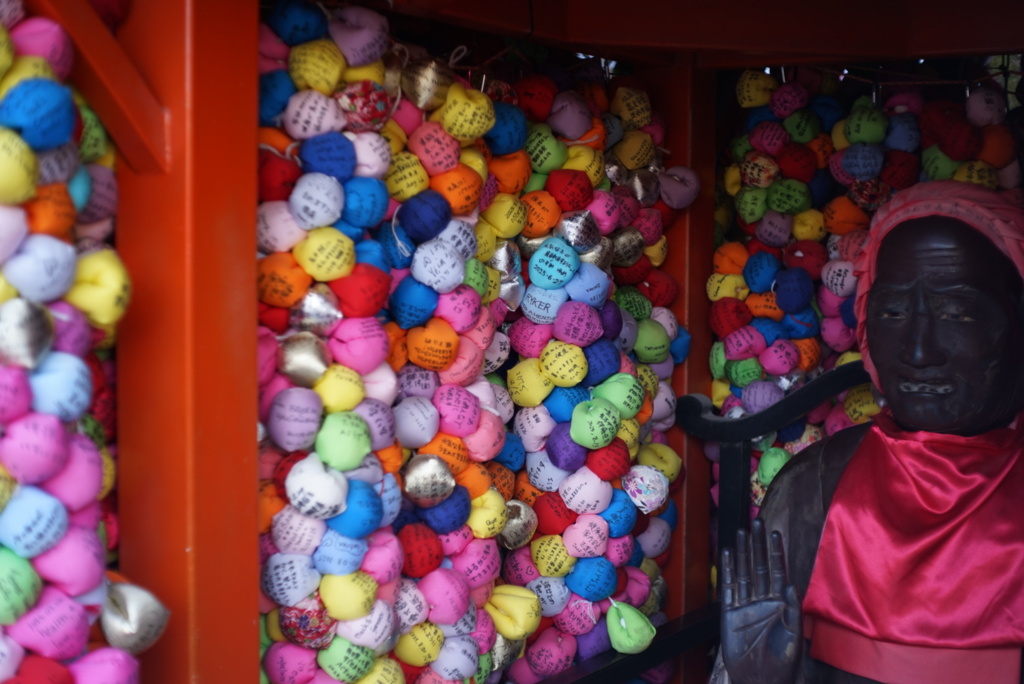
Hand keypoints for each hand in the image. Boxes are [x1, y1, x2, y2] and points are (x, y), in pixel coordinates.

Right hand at [720, 519, 801, 683]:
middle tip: (756, 521)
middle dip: (758, 544)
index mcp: (780, 604)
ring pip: (744, 571)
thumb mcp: (794, 636)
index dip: (776, 552)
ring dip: (742, 551)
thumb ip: (792, 610)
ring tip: (741, 531)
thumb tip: (790, 584)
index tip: (775, 532)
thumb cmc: (782, 664)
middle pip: (760, 565)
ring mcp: (745, 605)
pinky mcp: (729, 613)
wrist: (761, 681)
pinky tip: (726, 554)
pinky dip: (726, 570)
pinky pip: (728, 587)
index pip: (778, 571)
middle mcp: (762, 600)